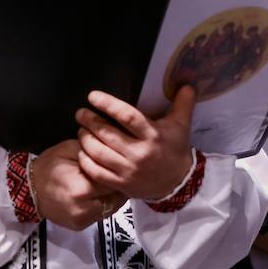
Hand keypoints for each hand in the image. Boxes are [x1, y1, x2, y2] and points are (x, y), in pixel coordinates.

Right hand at [30, 139, 125, 230]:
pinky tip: (98, 194)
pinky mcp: (80, 227)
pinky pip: (100, 215)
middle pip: (116, 197)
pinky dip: (103, 204)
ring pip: (111, 208)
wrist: (28, 187)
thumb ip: (94, 152)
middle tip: (119, 173)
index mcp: (82, 188)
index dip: (120, 171)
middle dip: (118, 185)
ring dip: (113, 196)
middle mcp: (84, 209)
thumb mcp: (70, 149)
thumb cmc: (49, 165)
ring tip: (109, 184)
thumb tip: (113, 153)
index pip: (114, 181)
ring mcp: (82, 221)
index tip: (122, 164)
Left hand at [75, 85, 195, 200]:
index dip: (108, 104)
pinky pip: (97, 173)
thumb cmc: (175, 149)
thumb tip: (187, 83)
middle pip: (107, 134)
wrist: (178, 183)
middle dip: (90, 121)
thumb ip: (183, 103)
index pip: (127, 116)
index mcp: (153, 135)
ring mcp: (129, 171)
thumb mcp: (182, 125)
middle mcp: (140, 153)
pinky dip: (86, 161)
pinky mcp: (122, 185)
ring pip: (99, 153)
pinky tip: (82, 151)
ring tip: (81, 130)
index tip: (93, 96)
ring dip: (85, 139)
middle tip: (80, 113)